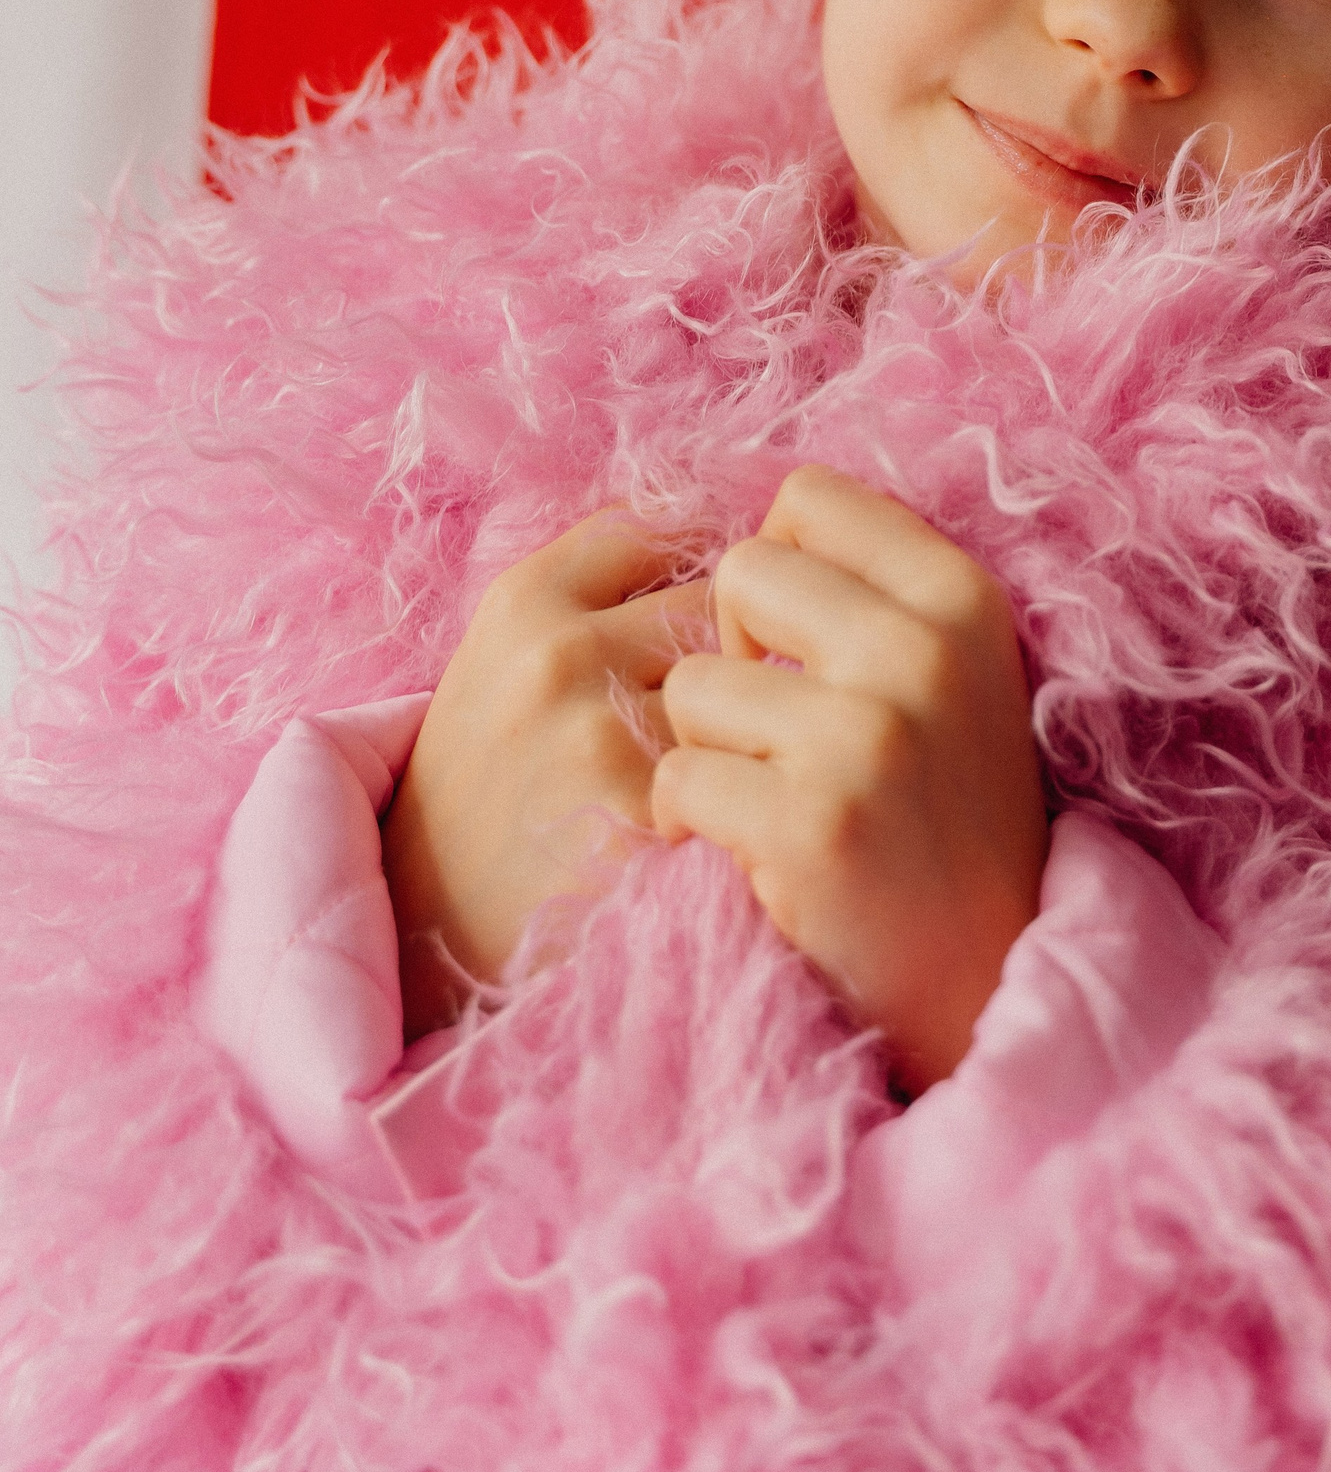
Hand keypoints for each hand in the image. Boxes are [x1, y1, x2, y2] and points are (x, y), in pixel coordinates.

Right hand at [382, 514, 706, 1034]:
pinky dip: (756, 790)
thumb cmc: (489, 799)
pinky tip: (735, 818)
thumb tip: (732, 543)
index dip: (697, 572)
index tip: (706, 620)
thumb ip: (597, 600)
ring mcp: (608, 734)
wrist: (432, 943)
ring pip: (749, 685)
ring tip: (732, 766)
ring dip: (756, 723)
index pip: (664, 527)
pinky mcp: (652, 818)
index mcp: (523, 600)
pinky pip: (751, 769)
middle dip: (735, 653)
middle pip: (721, 603)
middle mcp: (562, 652)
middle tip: (722, 714)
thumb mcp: (505, 667)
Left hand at [651, 466, 1046, 1090]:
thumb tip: (751, 524)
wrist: (989, 978)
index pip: (809, 497)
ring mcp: (867, 737)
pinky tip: (745, 854)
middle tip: (775, 734)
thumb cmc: (945, 816)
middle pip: (739, 573)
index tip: (800, 647)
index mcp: (961, 598)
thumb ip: (873, 596)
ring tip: (773, 803)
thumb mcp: (951, 677)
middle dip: (732, 651)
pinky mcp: (810, 824)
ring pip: (693, 683)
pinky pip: (678, 777)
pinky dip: (689, 822)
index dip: (779, 568)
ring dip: (708, 748)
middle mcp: (923, 652)